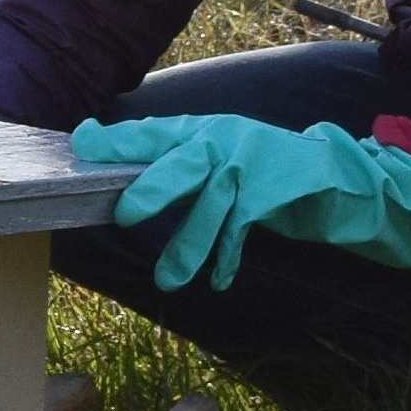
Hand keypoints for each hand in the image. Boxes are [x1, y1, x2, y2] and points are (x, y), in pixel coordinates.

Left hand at [65, 112, 410, 286]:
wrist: (329, 173)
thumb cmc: (257, 167)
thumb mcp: (217, 153)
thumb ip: (176, 161)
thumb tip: (120, 179)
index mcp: (200, 129)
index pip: (151, 133)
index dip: (116, 139)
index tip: (81, 142)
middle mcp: (221, 141)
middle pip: (181, 164)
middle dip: (152, 190)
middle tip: (123, 217)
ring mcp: (249, 167)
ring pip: (211, 209)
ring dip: (188, 246)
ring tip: (167, 279)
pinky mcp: (273, 193)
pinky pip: (242, 230)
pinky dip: (227, 258)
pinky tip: (217, 281)